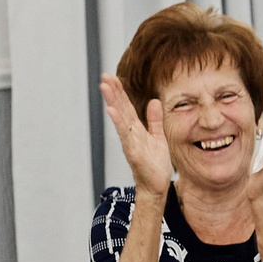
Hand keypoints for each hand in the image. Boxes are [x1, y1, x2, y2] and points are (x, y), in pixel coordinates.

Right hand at [100, 74, 173, 195]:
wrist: (156, 185)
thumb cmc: (155, 163)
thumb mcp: (158, 137)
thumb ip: (155, 120)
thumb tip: (154, 101)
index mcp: (136, 129)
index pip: (126, 106)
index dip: (120, 92)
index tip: (113, 77)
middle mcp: (130, 133)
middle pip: (120, 109)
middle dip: (113, 92)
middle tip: (105, 76)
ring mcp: (130, 142)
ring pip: (120, 118)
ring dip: (112, 102)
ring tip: (105, 87)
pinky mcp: (133, 151)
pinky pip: (125, 134)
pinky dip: (119, 122)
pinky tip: (112, 110)